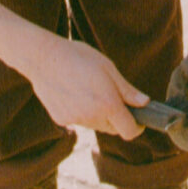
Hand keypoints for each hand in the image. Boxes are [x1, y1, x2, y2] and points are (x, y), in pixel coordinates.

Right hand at [22, 37, 148, 138]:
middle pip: (112, 129)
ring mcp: (75, 120)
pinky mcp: (61, 119)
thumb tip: (144, 103)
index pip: (129, 131)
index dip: (136, 127)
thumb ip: (127, 90)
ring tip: (88, 90)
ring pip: (95, 125)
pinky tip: (73, 93)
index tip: (138, 119)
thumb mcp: (108, 68)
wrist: (42, 58)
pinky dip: (80, 112)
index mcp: (108, 104)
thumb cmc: (78, 57)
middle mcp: (92, 117)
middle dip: (117, 118)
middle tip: (111, 97)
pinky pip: (78, 121)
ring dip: (98, 115)